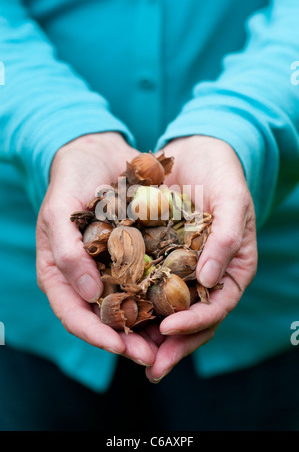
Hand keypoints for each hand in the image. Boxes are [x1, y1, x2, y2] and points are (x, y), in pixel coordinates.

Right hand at [36, 132, 157, 365]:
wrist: (96, 153)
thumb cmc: (69, 180)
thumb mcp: (59, 212)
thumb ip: (67, 251)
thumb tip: (89, 293)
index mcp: (61, 273)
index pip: (75, 315)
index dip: (98, 336)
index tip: (122, 348)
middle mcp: (86, 277)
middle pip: (105, 319)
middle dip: (128, 340)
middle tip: (153, 355)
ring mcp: (111, 268)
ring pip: (129, 306)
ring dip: (148, 325)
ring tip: (171, 338)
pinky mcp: (133, 255)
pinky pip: (147, 280)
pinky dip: (160, 295)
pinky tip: (179, 303)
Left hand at [145, 135, 257, 382]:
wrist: (199, 153)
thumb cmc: (224, 176)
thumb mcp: (232, 201)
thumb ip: (226, 239)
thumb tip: (209, 282)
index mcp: (232, 270)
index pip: (218, 306)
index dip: (196, 322)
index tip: (169, 329)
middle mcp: (207, 276)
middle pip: (192, 319)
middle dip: (171, 345)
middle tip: (149, 366)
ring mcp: (183, 269)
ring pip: (167, 309)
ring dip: (149, 332)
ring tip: (127, 350)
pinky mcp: (160, 257)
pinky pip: (147, 284)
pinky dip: (135, 301)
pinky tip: (115, 312)